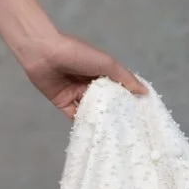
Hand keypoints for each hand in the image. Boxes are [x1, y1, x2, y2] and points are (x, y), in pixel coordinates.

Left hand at [18, 29, 147, 120]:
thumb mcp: (106, 63)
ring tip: (115, 135)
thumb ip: (125, 78)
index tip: (141, 115)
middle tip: (130, 130)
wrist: (44, 54)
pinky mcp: (62, 102)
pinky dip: (82, 123)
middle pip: (104, 101)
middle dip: (114, 112)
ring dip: (99, 119)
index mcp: (101, 71)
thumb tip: (144, 92)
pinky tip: (95, 133)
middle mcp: (89, 83)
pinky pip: (74, 115)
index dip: (128, 100)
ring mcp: (75, 93)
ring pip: (90, 110)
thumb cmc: (78, 54)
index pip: (118, 88)